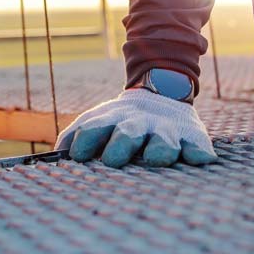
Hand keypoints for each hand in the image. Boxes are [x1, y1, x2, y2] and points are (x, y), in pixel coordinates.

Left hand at [55, 88, 217, 167]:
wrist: (161, 93)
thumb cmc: (119, 121)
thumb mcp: (96, 121)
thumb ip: (74, 136)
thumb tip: (53, 156)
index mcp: (111, 120)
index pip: (94, 128)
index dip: (85, 140)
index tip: (76, 156)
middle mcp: (138, 124)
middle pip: (127, 134)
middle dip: (119, 145)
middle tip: (112, 160)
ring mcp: (165, 130)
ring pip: (162, 141)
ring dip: (158, 150)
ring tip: (155, 159)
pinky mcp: (192, 138)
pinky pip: (197, 145)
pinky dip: (198, 152)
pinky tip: (200, 159)